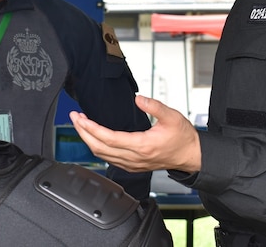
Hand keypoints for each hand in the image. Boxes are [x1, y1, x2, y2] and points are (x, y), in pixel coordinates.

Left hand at [69, 95, 200, 172]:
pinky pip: (109, 159)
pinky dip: (98, 148)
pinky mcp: (133, 166)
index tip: (81, 117)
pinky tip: (94, 138)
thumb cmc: (183, 137)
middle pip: (100, 148)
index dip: (92, 128)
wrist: (191, 155)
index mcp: (142, 145)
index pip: (109, 138)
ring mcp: (132, 164)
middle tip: (74, 118)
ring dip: (88, 140)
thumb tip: (138, 98)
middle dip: (83, 132)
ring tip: (80, 125)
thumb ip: (154, 106)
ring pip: (102, 155)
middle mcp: (134, 158)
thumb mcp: (172, 116)